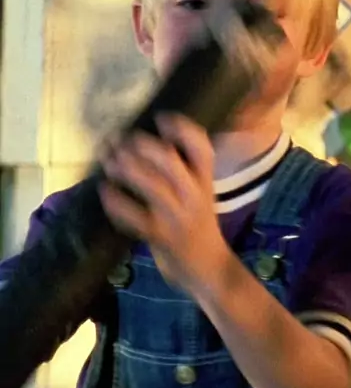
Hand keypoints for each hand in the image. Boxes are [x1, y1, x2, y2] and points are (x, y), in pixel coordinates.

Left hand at [98, 115, 230, 293]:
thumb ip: (184, 172)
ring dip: (126, 169)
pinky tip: (105, 191)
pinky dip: (117, 203)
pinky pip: (135, 217)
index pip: (202, 148)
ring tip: (109, 160)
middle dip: (141, 146)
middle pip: (170, 161)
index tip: (161, 117)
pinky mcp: (161, 237)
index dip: (183, 129)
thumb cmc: (198, 226)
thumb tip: (149, 143)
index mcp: (206, 182)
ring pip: (152, 186)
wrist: (208, 269)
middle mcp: (194, 196)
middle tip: (120, 139)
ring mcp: (177, 217)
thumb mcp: (200, 195)